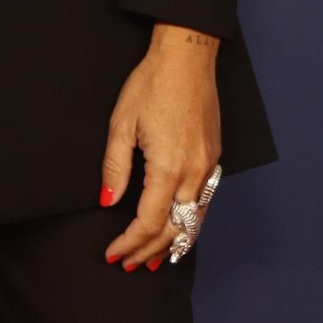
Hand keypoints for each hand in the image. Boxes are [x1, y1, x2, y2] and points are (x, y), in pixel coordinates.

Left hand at [98, 24, 221, 271]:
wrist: (187, 57)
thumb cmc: (152, 84)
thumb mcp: (122, 124)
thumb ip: (115, 167)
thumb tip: (108, 201)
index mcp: (168, 168)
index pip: (149, 223)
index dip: (130, 243)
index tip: (114, 254)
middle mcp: (193, 173)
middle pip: (174, 229)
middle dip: (150, 251)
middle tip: (130, 264)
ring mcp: (208, 167)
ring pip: (194, 220)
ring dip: (174, 243)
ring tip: (154, 260)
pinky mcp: (214, 158)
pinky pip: (203, 202)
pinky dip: (190, 223)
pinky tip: (179, 228)